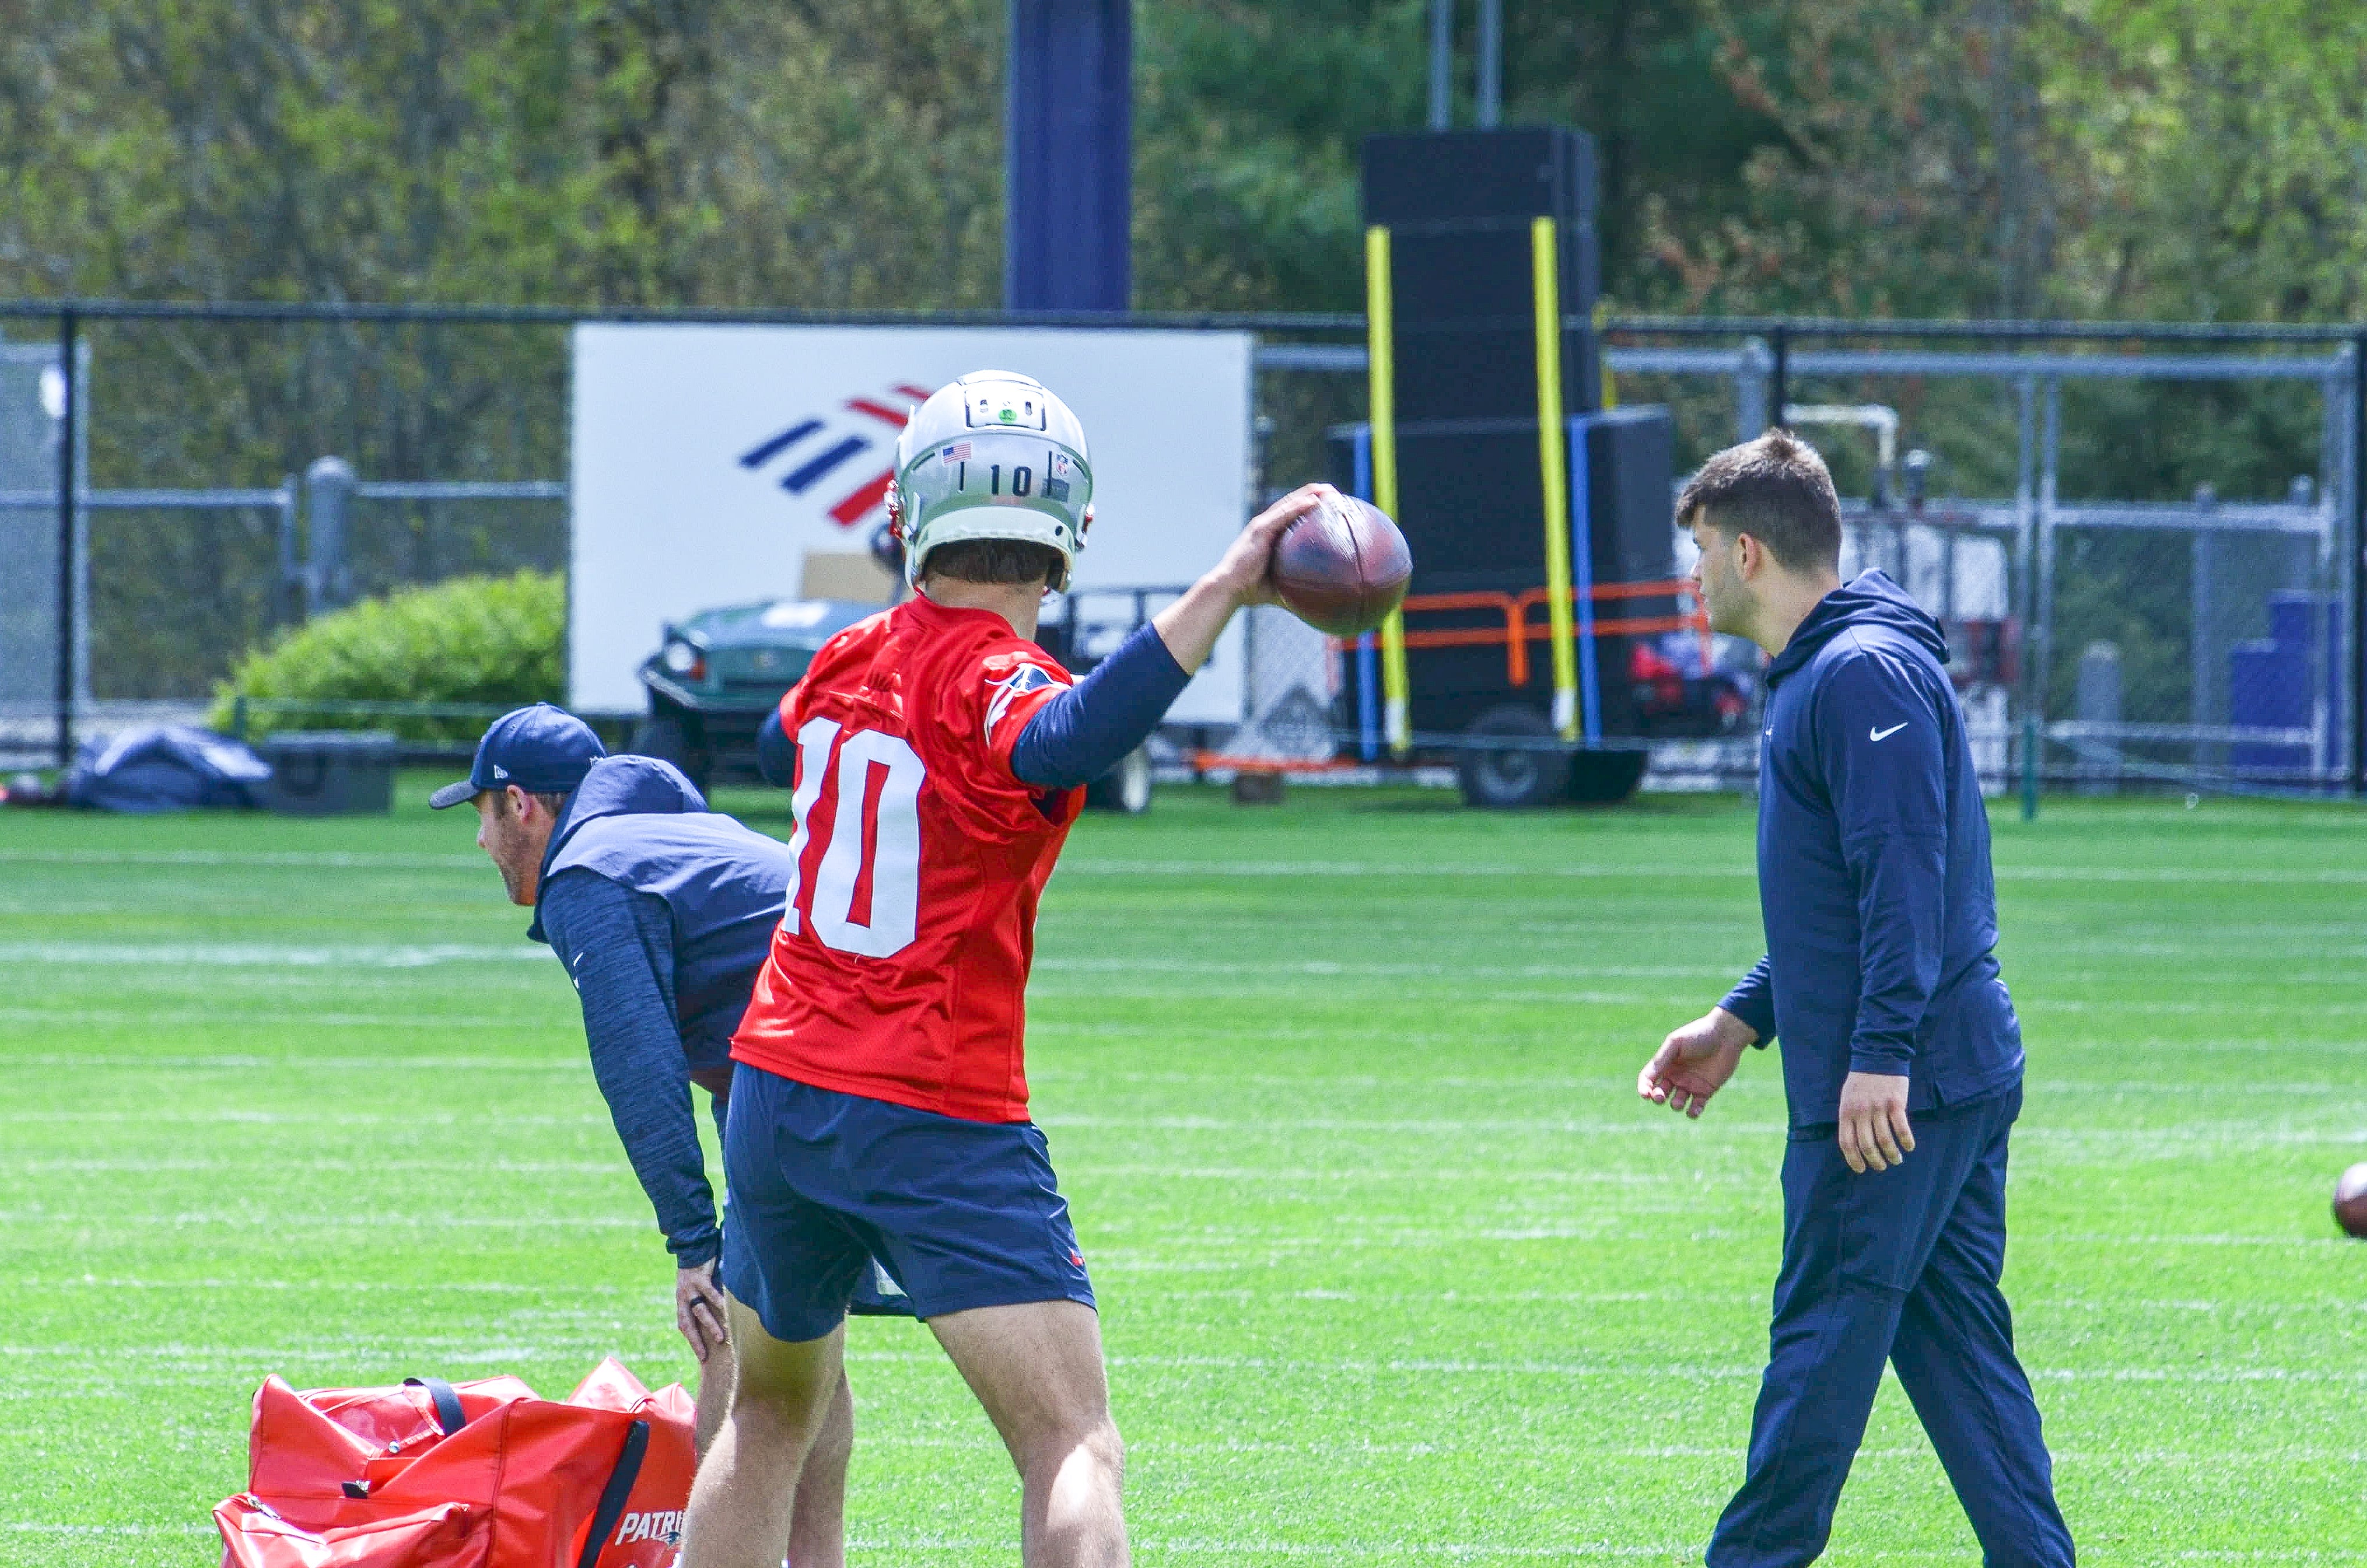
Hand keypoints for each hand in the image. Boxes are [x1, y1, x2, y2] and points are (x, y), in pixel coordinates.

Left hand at [675, 1259, 729, 1362]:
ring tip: (721, 1338)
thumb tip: (715, 1318)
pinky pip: (709, 1293)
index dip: (692, 1340)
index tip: (702, 1355)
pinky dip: (718, 1302)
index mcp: (681, 1301)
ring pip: (699, 1311)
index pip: (684, 1325)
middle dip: (696, 1341)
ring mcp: (689, 1288)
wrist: (692, 1246)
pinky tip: (726, 1310)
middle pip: (687, 1324)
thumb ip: (701, 1301)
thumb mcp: (695, 1288)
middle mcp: (682, 1297)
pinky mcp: (699, 1278)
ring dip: (710, 1326)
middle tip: (704, 1356)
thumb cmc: (698, 1269)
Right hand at [1205, 482, 1334, 609]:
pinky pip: (1282, 515)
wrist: (1229, 589)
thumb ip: (1293, 589)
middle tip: (1332, 490)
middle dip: (1312, 494)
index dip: (1307, 505)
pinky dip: (1298, 506)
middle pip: (1292, 504)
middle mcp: (1266, 526)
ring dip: (1308, 494)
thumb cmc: (1251, 590)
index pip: (1291, 515)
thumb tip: (1312, 605)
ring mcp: (1262, 526)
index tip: (1328, 502)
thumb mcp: (1278, 587)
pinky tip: (1313, 501)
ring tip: (1327, 489)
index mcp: (1269, 535)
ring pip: (1288, 504)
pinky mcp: (1260, 530)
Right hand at [1638, 1007, 1755, 1117]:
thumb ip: (1661, 1060)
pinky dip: (1692, 1113)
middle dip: (1657, 1098)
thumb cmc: (1699, 1035)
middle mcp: (1676, 1075)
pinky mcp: (1705, 1091)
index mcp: (1666, 1063)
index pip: (1648, 1079)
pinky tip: (1692, 1112)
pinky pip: (1696, 1107)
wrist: (1726, 1036)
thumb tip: (1647, 1078)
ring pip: (1677, 1102)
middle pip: (1660, 1093)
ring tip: (1679, 1102)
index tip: (1645, 1095)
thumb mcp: (1676, 1043)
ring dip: (1675, 1105)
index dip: (1643, 1088)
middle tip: (1661, 1097)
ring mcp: (1690, 1084)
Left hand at [1836, 1071, 1914, 1172]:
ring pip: (1885, 1140)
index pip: (1847, 1143)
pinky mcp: (1896, 1103)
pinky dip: (1906, 1141)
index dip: (1854, 1159)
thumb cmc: (1861, 1080)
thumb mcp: (1847, 1098)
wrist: (1878, 1056)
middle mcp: (1861, 1112)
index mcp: (1846, 1112)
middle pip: (1867, 1145)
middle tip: (1882, 1166)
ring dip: (1892, 1154)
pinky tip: (1909, 1147)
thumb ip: (1849, 1118)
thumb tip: (1853, 1142)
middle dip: (1875, 1161)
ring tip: (1896, 1160)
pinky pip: (1901, 1128)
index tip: (1861, 1169)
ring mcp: (1879, 1108)